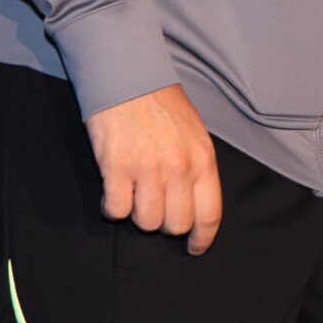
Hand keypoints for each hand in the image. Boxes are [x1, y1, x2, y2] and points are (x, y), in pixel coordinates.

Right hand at [85, 84, 222, 254]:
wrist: (127, 74)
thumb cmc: (161, 103)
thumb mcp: (195, 132)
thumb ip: (198, 168)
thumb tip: (195, 204)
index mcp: (203, 158)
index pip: (209, 215)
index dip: (202, 239)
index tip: (195, 247)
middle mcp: (179, 167)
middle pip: (175, 224)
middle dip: (165, 223)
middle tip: (155, 207)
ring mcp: (147, 168)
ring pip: (145, 222)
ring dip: (137, 214)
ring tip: (134, 194)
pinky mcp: (116, 167)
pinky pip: (115, 209)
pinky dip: (112, 207)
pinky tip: (113, 192)